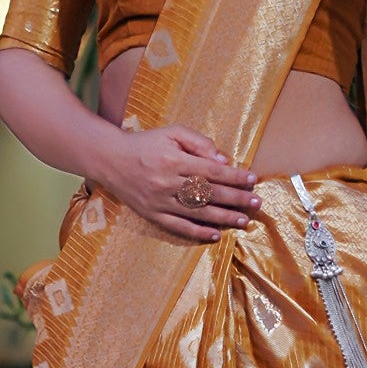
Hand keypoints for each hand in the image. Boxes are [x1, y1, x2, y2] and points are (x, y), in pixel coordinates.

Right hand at [99, 125, 260, 242]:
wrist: (110, 159)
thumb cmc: (146, 144)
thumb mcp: (171, 132)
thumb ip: (198, 142)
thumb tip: (223, 160)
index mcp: (174, 160)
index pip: (212, 171)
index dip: (234, 176)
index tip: (252, 179)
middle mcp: (168, 183)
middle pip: (209, 193)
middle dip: (236, 198)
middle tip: (256, 202)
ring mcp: (160, 201)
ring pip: (198, 212)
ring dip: (224, 217)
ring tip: (244, 220)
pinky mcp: (152, 215)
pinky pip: (178, 227)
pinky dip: (198, 232)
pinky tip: (216, 234)